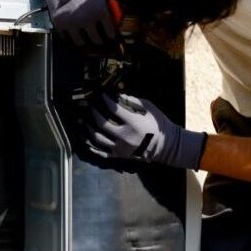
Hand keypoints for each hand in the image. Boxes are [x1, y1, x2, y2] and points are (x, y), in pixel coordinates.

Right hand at [22, 0, 118, 46]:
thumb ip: (113, 6)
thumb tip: (121, 20)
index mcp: (102, 9)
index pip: (112, 34)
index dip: (116, 41)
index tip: (117, 45)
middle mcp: (87, 17)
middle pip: (98, 42)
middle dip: (103, 46)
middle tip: (106, 49)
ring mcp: (72, 21)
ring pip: (83, 44)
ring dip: (89, 46)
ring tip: (93, 46)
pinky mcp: (59, 23)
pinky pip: (69, 40)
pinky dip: (75, 41)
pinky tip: (80, 39)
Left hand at [84, 93, 207, 169]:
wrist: (166, 146)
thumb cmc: (158, 124)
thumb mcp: (149, 108)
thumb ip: (132, 101)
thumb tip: (116, 94)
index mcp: (134, 123)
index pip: (113, 109)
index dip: (105, 100)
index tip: (101, 95)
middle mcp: (125, 136)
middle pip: (101, 123)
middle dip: (93, 112)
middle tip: (90, 106)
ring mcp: (120, 148)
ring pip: (97, 138)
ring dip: (88, 127)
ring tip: (84, 120)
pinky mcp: (118, 156)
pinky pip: (99, 152)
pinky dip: (90, 145)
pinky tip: (85, 138)